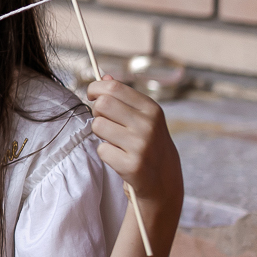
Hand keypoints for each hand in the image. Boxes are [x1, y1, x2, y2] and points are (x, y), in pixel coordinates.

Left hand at [86, 77, 182, 206]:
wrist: (164, 179)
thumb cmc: (148, 142)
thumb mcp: (144, 117)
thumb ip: (123, 97)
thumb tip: (103, 76)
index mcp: (151, 108)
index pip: (113, 87)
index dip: (95, 88)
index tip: (91, 94)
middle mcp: (148, 125)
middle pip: (102, 104)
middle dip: (97, 111)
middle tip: (104, 120)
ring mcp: (141, 145)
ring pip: (98, 126)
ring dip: (100, 133)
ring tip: (115, 140)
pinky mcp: (132, 165)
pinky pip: (101, 150)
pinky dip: (106, 153)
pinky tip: (120, 157)